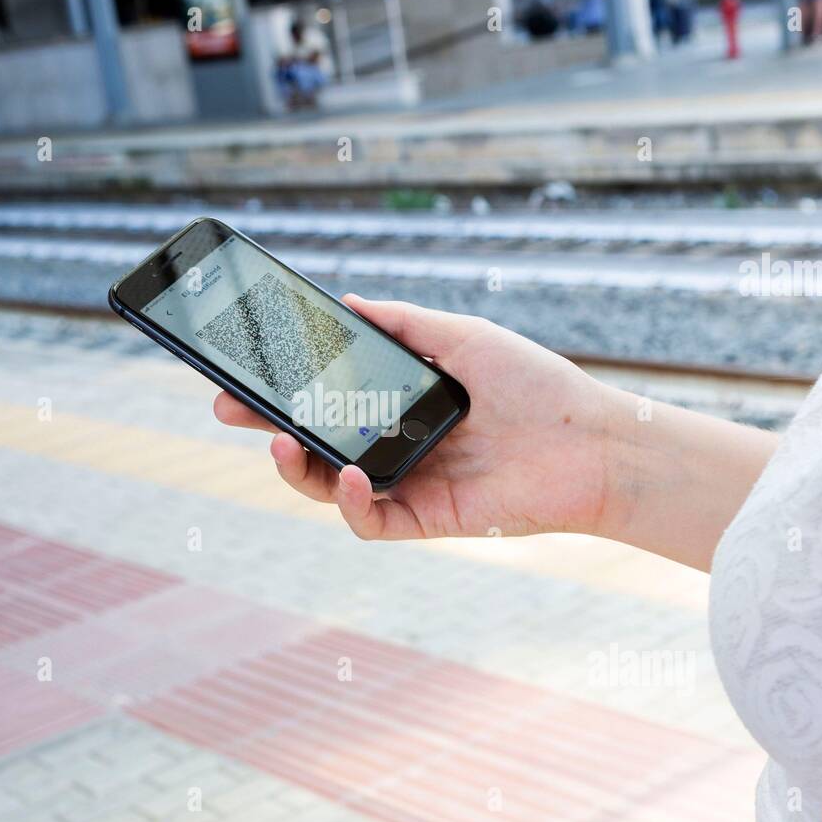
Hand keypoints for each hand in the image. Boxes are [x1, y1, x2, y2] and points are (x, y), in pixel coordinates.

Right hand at [212, 295, 613, 540]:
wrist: (594, 442)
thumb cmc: (536, 385)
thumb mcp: (463, 336)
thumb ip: (404, 323)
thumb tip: (348, 300)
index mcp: (400, 402)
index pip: (328, 397)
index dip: (284, 388)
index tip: (246, 369)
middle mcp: (395, 444)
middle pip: (315, 442)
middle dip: (267, 426)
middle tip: (227, 406)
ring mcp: (407, 484)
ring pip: (330, 486)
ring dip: (296, 469)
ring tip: (280, 444)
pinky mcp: (425, 520)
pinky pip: (370, 521)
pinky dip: (352, 502)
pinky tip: (353, 476)